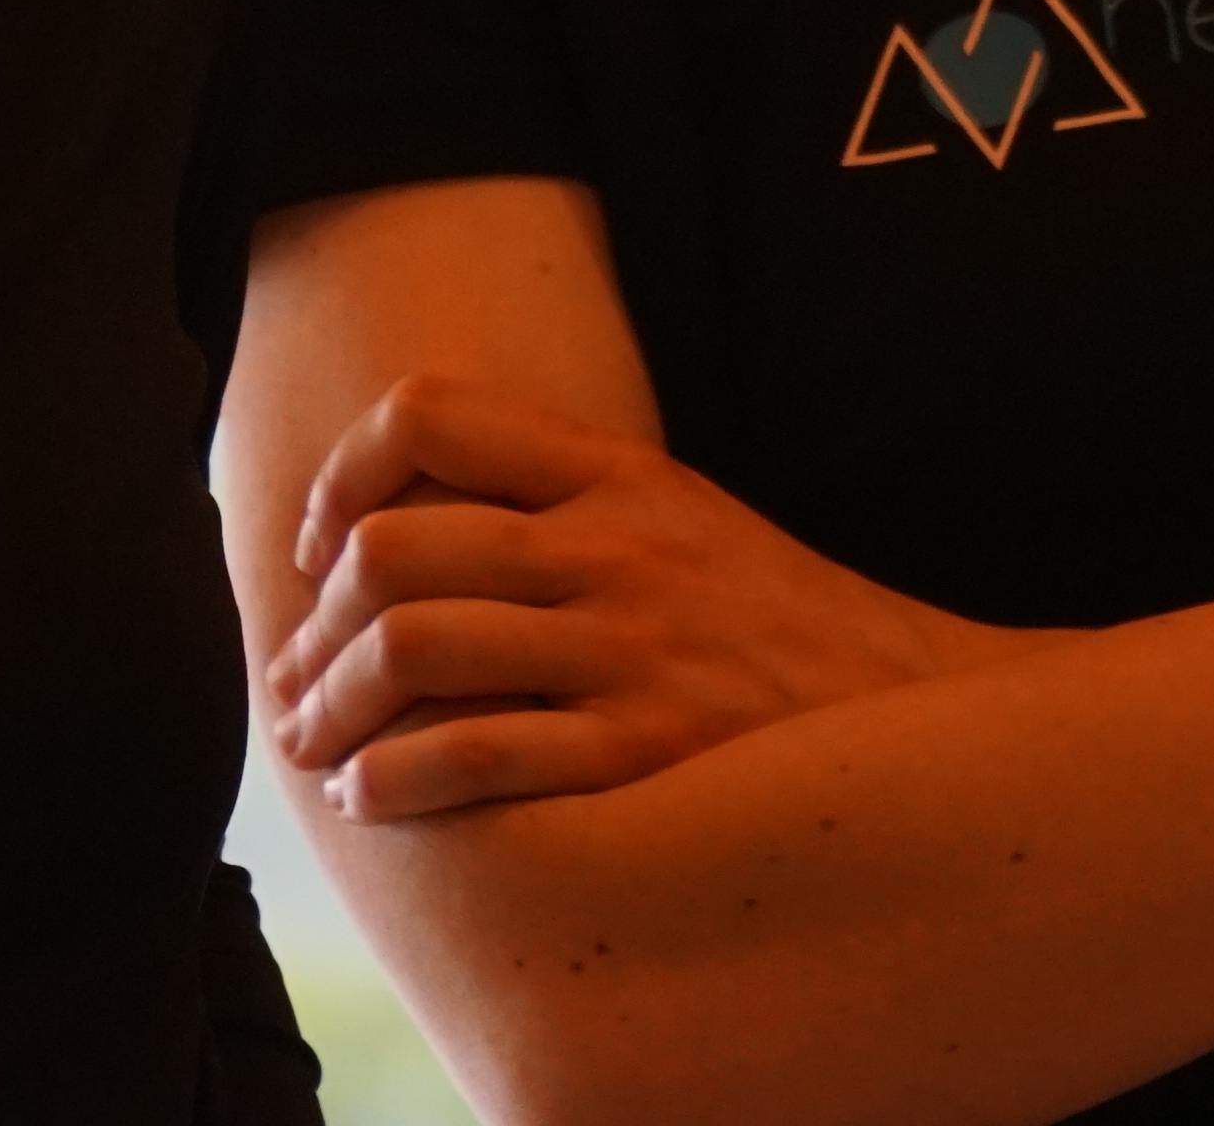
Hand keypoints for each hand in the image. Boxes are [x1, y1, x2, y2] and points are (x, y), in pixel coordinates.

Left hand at [268, 374, 1037, 820]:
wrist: (920, 719)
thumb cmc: (776, 629)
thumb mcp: (686, 521)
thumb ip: (569, 500)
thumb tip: (413, 514)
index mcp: (622, 477)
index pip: (434, 414)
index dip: (344, 475)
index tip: (320, 545)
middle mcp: (619, 548)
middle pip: (396, 546)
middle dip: (313, 625)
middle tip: (292, 679)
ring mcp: (633, 649)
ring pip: (414, 645)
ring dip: (331, 707)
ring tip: (314, 746)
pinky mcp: (646, 753)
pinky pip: (476, 754)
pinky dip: (392, 780)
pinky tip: (370, 799)